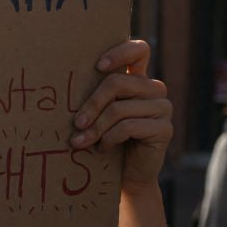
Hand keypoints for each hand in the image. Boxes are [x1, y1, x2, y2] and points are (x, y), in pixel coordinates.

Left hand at [69, 39, 170, 193]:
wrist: (126, 177)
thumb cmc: (105, 140)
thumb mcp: (99, 114)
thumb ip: (94, 96)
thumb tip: (62, 85)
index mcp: (138, 79)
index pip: (139, 49)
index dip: (120, 52)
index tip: (98, 66)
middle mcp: (154, 89)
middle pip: (117, 82)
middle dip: (91, 104)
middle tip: (76, 124)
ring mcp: (163, 108)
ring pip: (119, 108)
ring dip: (95, 128)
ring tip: (80, 143)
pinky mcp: (164, 129)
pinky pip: (128, 127)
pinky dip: (109, 138)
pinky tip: (102, 148)